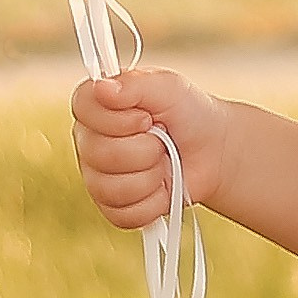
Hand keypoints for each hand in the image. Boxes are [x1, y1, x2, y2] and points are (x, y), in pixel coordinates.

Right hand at [70, 68, 232, 231]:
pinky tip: (162, 186)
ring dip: (151, 176)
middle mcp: (90, 141)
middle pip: (100, 154)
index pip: (83, 110)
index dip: (118, 119)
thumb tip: (102, 87)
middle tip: (162, 139)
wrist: (214, 151)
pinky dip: (154, 202)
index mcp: (96, 106)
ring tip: (163, 161)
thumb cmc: (189, 114)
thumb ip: (135, 84)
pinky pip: (124, 214)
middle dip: (145, 149)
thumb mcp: (168, 87)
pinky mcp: (113, 207)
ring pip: (112, 188)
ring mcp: (97, 177)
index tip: (146, 117)